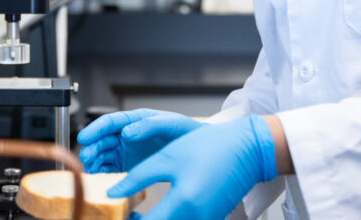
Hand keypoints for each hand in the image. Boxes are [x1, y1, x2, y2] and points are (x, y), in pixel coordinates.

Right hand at [76, 109, 202, 172]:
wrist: (196, 148)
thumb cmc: (184, 131)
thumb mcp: (169, 123)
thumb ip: (148, 125)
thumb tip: (127, 132)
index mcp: (134, 120)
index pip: (110, 122)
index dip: (95, 129)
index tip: (84, 137)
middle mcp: (126, 135)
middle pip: (102, 140)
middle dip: (92, 148)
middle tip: (87, 158)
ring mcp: (125, 151)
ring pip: (102, 155)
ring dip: (94, 162)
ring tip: (89, 170)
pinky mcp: (127, 166)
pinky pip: (109, 170)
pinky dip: (101, 174)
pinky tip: (98, 179)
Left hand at [107, 114, 277, 219]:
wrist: (247, 150)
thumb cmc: (210, 148)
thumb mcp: (168, 158)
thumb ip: (138, 178)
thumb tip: (113, 193)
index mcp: (182, 204)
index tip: (112, 212)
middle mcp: (194, 219)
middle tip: (122, 211)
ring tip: (133, 211)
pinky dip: (164, 219)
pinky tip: (155, 211)